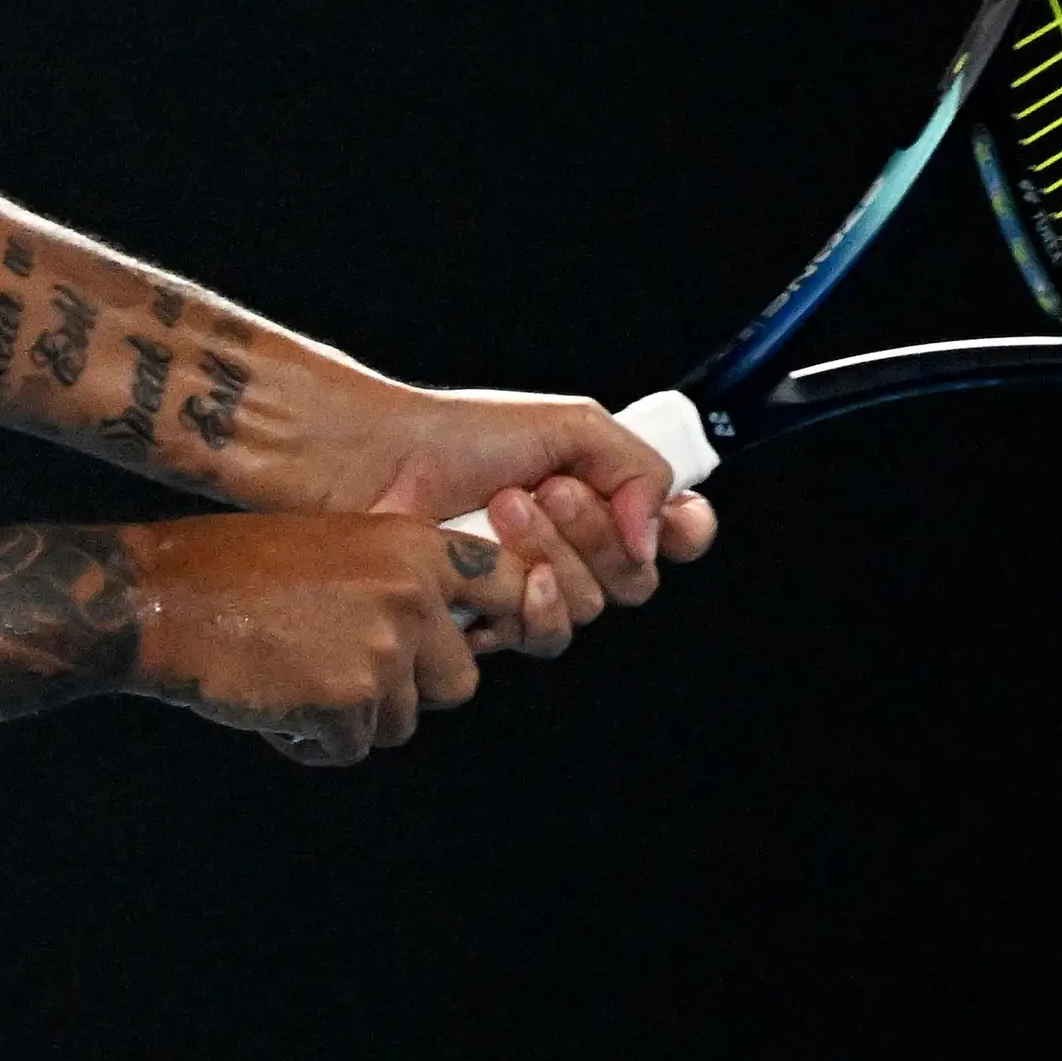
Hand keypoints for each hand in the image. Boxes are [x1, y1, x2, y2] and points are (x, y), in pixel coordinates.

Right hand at [121, 513, 531, 764]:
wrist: (161, 598)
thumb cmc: (235, 571)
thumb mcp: (335, 546)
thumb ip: (398, 583)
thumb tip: (446, 638)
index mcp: (412, 546)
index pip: (511, 586)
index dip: (510, 618)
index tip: (483, 636)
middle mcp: (411, 595)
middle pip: (458, 681)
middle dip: (407, 691)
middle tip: (341, 670)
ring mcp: (383, 650)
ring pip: (401, 722)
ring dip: (352, 718)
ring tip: (292, 677)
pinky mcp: (348, 702)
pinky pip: (349, 748)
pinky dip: (311, 740)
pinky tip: (270, 702)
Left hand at [347, 389, 720, 653]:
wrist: (378, 465)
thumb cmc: (459, 436)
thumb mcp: (569, 424)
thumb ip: (638, 467)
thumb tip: (656, 535)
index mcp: (602, 497)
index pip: (678, 532)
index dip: (683, 531)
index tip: (667, 517)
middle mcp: (576, 548)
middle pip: (636, 579)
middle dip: (594, 533)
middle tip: (547, 489)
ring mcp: (534, 588)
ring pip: (589, 608)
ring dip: (551, 554)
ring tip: (501, 508)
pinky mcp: (495, 621)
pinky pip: (542, 636)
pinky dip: (527, 602)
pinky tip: (496, 567)